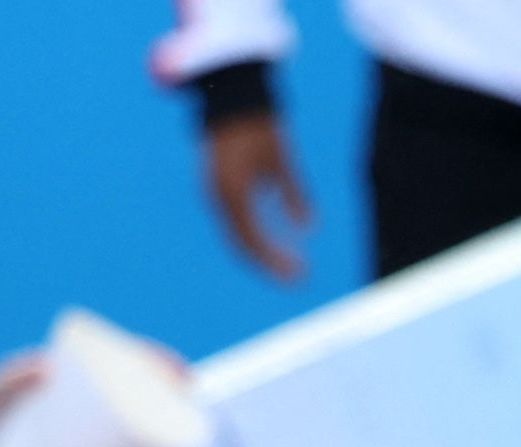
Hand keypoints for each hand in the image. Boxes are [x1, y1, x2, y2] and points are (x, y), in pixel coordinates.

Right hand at [207, 105, 313, 283]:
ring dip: (259, 252)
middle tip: (296, 278)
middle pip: (240, 243)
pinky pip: (232, 219)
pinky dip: (250, 234)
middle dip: (267, 263)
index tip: (300, 273)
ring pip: (234, 233)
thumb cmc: (260, 125)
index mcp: (232, 192)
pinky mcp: (214, 184)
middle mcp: (217, 195)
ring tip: (285, 265)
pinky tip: (270, 244)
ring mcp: (212, 190)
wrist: (231, 95)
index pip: (252, 240)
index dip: (275, 261)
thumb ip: (294, 194)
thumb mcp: (282, 160)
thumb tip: (308, 225)